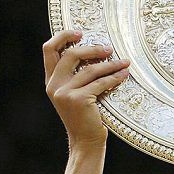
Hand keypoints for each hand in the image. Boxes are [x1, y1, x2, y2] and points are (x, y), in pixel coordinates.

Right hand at [43, 30, 129, 148]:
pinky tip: (124, 74)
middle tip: (108, 48)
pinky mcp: (79, 100)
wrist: (85, 141)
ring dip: (110, 64)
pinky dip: (115, 77)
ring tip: (124, 62)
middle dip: (92, 48)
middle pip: (70, 54)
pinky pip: (101, 83)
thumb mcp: (73, 94)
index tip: (80, 32)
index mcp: (51, 81)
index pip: (49, 50)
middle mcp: (54, 85)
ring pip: (90, 69)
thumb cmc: (84, 116)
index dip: (63, 36)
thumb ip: (74, 75)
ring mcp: (65, 93)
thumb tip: (93, 51)